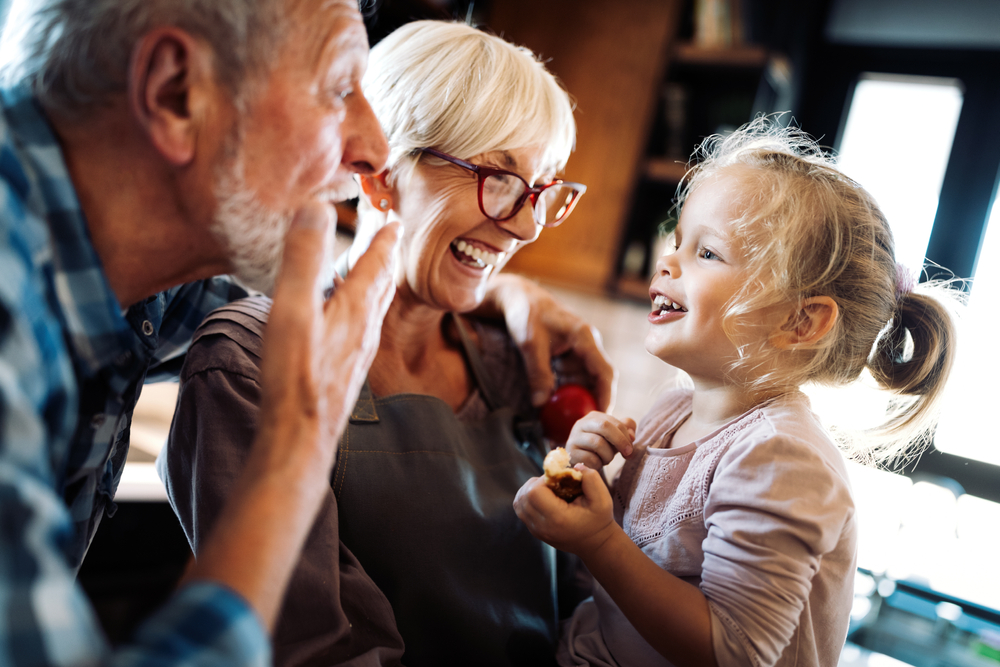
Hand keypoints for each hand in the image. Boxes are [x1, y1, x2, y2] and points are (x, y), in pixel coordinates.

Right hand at [259, 204, 398, 463]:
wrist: (302, 435)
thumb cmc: (296, 374)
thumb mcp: (293, 307)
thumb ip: (304, 257)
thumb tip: (317, 207)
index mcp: (355, 308)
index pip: (375, 263)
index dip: (384, 238)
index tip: (395, 218)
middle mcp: (364, 329)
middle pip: (381, 284)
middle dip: (385, 257)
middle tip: (391, 237)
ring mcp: (357, 352)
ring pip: (374, 308)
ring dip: (377, 284)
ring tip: (374, 271)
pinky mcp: (346, 371)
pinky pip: (361, 328)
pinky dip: (361, 310)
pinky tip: (348, 320)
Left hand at [481, 274, 615, 409]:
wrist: (517, 297)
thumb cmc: (525, 314)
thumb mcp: (530, 344)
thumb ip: (537, 373)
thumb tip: (541, 404)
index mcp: (584, 337)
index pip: (604, 372)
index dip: (605, 396)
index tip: (602, 417)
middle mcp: (586, 344)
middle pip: (597, 380)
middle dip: (591, 403)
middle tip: (582, 426)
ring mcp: (578, 350)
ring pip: (583, 381)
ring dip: (576, 399)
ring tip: (566, 421)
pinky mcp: (567, 355)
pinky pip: (571, 378)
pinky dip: (565, 392)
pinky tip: (555, 406)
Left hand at [513, 466, 618, 557]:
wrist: (595, 544)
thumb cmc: (599, 520)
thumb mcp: (603, 499)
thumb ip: (591, 478)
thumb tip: (575, 466)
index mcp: (557, 518)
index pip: (534, 492)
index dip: (543, 479)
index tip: (558, 480)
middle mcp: (542, 526)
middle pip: (523, 496)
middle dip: (536, 483)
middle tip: (553, 484)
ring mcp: (536, 530)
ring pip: (518, 502)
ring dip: (530, 490)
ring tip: (548, 490)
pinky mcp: (534, 531)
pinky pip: (521, 509)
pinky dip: (528, 499)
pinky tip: (545, 498)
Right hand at [567, 412, 636, 469]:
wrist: (581, 462)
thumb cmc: (601, 447)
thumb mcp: (615, 436)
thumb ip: (626, 429)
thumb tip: (631, 435)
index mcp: (594, 417)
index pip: (614, 421)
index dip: (625, 435)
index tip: (631, 449)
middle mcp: (581, 424)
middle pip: (604, 426)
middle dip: (620, 441)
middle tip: (628, 454)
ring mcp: (574, 437)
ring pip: (598, 443)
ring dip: (608, 455)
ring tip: (606, 459)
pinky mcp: (570, 452)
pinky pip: (590, 458)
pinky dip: (598, 464)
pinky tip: (596, 464)